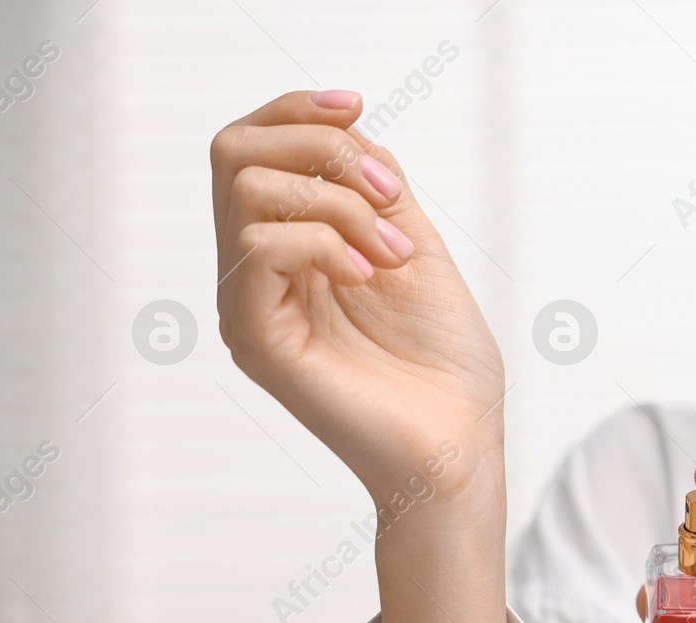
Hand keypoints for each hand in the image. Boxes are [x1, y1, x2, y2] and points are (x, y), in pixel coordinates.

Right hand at [211, 89, 503, 502]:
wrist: (460, 444)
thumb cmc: (446, 365)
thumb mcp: (417, 247)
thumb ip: (377, 188)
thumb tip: (349, 131)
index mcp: (290, 249)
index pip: (254, 148)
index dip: (297, 110)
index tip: (359, 104)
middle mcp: (257, 274)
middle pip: (235, 152)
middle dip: (322, 148)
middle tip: (392, 195)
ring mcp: (250, 306)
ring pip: (249, 190)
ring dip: (339, 202)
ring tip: (393, 252)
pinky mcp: (257, 339)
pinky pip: (259, 247)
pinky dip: (326, 241)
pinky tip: (371, 275)